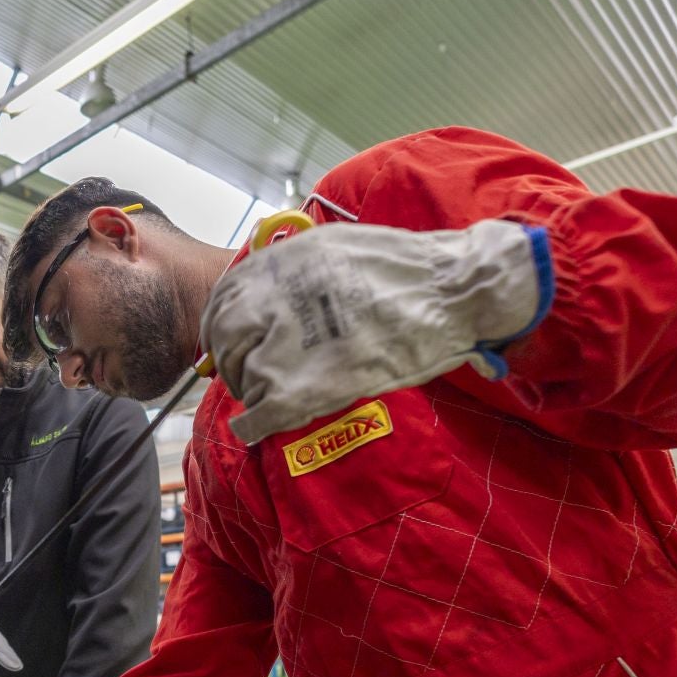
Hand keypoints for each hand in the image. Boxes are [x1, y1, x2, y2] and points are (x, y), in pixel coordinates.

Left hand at [201, 219, 549, 443]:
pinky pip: (260, 415)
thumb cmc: (407, 270)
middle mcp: (275, 300)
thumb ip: (297, 269)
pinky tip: (256, 428)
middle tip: (249, 375)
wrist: (454, 290)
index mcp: (282, 265)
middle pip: (225, 341)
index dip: (222, 328)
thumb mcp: (337, 248)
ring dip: (250, 391)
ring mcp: (288, 345)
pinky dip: (253, 426)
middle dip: (232, 361)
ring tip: (268, 397)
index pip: (224, 301)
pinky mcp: (309, 386)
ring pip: (243, 379)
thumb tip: (272, 295)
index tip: (231, 343)